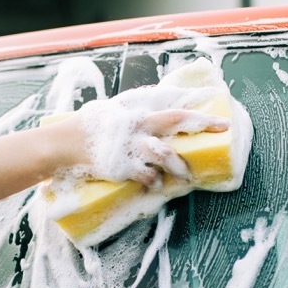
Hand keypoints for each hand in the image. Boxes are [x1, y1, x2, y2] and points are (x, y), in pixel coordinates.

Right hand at [75, 85, 229, 186]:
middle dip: (203, 122)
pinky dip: (155, 182)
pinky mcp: (122, 166)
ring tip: (186, 175)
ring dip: (179, 165)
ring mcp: (130, 146)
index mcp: (136, 112)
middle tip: (224, 128)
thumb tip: (149, 100)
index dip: (196, 104)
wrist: (63, 144)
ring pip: (165, 152)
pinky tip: (156, 186)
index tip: (217, 102)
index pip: (172, 104)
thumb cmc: (88, 128)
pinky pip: (147, 176)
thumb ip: (132, 107)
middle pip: (176, 120)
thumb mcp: (111, 111)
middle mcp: (137, 125)